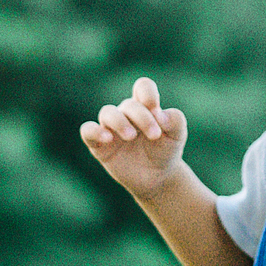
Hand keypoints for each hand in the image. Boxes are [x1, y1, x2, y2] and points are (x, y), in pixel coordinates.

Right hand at [80, 76, 187, 198]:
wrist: (157, 178)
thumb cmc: (166, 150)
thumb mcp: (177, 135)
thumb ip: (175, 120)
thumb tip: (160, 115)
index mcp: (145, 107)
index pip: (142, 87)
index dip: (148, 94)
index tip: (157, 112)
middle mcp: (126, 114)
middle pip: (129, 104)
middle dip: (143, 118)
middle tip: (155, 135)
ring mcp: (111, 128)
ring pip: (107, 112)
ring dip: (119, 122)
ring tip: (131, 136)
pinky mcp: (99, 145)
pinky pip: (88, 131)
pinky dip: (94, 131)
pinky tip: (107, 138)